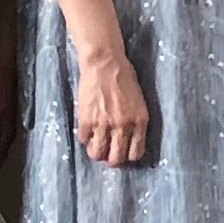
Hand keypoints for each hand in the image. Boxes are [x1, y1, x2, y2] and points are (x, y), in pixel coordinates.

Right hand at [73, 42, 155, 164]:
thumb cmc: (124, 77)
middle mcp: (123, 126)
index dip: (128, 155)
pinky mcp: (87, 120)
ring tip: (95, 144)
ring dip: (96, 152)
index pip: (135, 153)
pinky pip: (84, 140)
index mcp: (139, 122)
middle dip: (111, 159)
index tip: (123, 152)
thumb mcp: (138, 101)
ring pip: (98, 154)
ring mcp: (104, 125)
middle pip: (116, 159)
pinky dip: (85, 138)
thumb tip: (128, 139)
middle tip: (107, 152)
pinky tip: (87, 129)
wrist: (105, 63)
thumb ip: (135, 121)